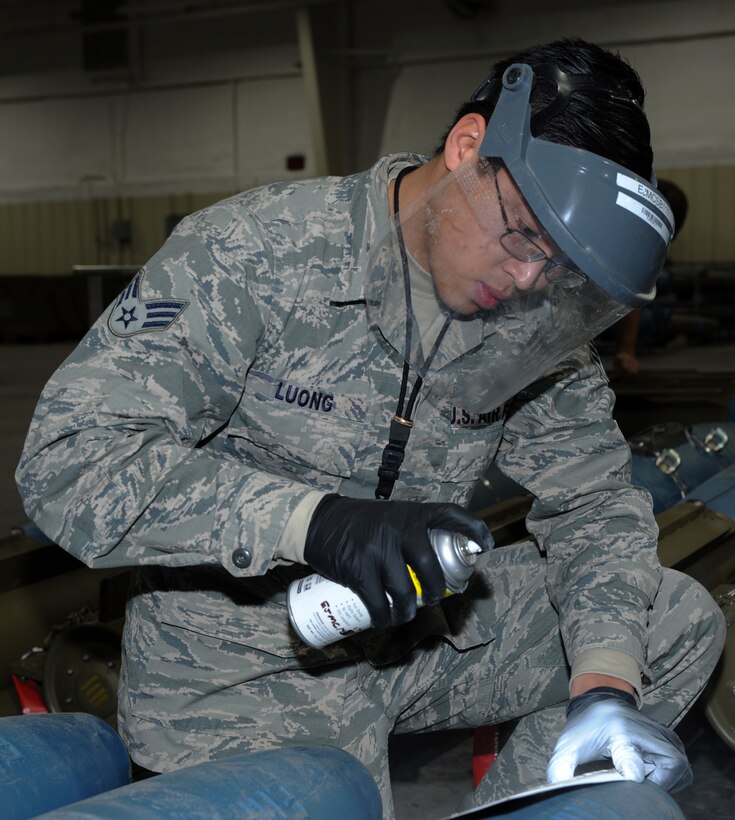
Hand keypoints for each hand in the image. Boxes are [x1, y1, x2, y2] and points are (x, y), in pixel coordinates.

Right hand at [303, 496, 492, 629]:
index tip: (486, 546)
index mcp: (411, 513)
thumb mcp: (390, 516)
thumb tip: (435, 563)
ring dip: (408, 611)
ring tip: (405, 614)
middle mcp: (398, 528)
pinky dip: (384, 617)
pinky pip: (377, 602)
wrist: (319, 522)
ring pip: (404, 591)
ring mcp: (378, 549)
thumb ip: (410, 531)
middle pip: (430, 566)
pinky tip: (384, 620)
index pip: (450, 514)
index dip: (473, 529)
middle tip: (433, 599)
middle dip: (436, 590)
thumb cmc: (360, 523)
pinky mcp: (358, 568)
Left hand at [546, 688, 691, 792]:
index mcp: (617, 731)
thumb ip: (560, 769)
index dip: (631, 770)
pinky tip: (648, 771)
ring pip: (679, 773)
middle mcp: (645, 730)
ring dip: (662, 782)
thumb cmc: (585, 728)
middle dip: (651, 786)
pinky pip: (682, 770)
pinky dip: (669, 777)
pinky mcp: (673, 740)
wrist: (602, 701)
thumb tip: (555, 790)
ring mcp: (664, 734)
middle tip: (630, 782)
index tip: (632, 778)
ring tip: (638, 774)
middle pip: (665, 775)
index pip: (630, 760)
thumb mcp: (568, 746)